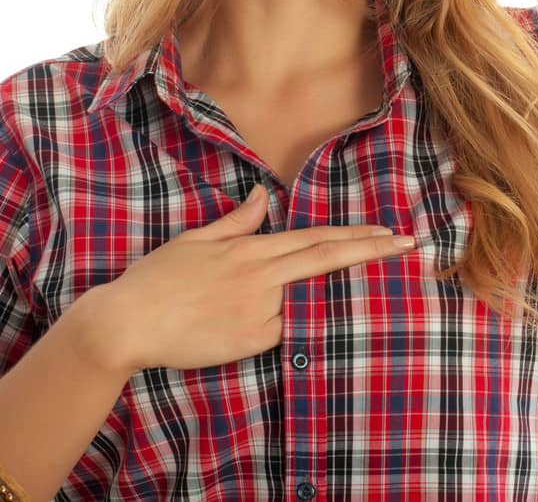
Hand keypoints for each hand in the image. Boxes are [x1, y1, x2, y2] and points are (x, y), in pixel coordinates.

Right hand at [72, 184, 415, 373]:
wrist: (127, 323)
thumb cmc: (156, 280)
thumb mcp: (195, 240)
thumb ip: (236, 222)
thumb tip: (263, 194)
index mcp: (250, 249)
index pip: (315, 238)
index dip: (355, 235)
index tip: (388, 231)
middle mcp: (261, 276)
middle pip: (327, 259)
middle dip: (372, 250)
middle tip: (410, 245)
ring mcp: (260, 311)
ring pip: (313, 297)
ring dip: (349, 289)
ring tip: (387, 279)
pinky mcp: (252, 342)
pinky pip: (289, 331)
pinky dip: (310, 324)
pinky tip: (337, 323)